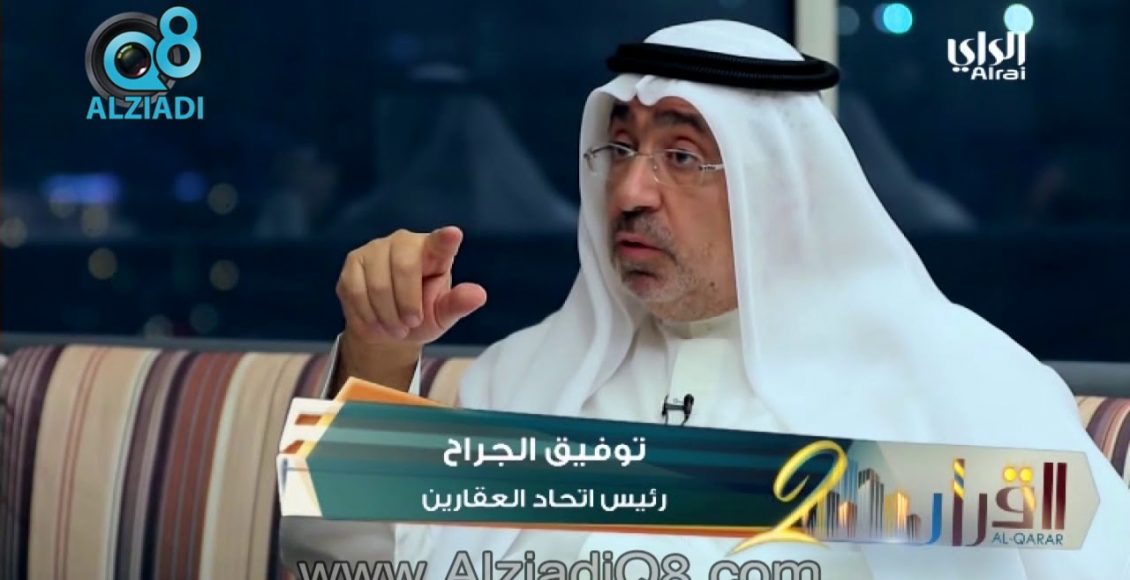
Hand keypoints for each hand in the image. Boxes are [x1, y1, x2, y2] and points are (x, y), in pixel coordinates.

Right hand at [336, 226, 486, 347]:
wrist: (386, 328)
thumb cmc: (421, 316)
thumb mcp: (442, 314)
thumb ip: (458, 304)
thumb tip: (479, 295)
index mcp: (434, 251)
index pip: (441, 242)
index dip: (446, 239)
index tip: (453, 235)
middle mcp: (404, 241)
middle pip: (404, 267)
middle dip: (407, 304)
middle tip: (412, 324)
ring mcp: (376, 249)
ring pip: (378, 284)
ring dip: (387, 316)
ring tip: (396, 328)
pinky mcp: (353, 262)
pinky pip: (356, 292)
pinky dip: (368, 316)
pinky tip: (376, 324)